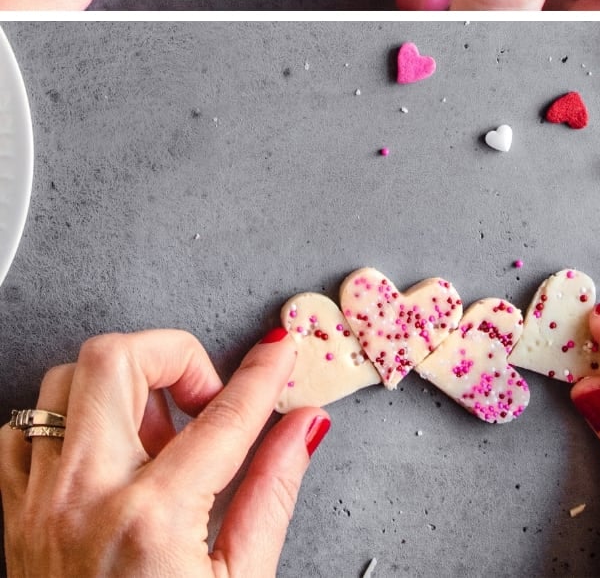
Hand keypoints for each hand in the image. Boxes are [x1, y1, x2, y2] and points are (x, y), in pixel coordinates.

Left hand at [0, 329, 328, 575]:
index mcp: (152, 517)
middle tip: (203, 397)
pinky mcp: (12, 516)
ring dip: (118, 389)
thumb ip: (271, 492)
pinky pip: (25, 431)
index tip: (279, 349)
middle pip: (117, 358)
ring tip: (155, 434)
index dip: (262, 372)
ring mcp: (38, 503)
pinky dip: (66, 426)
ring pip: (65, 382)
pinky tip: (104, 457)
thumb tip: (302, 427)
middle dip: (173, 356)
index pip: (224, 414)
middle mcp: (85, 495)